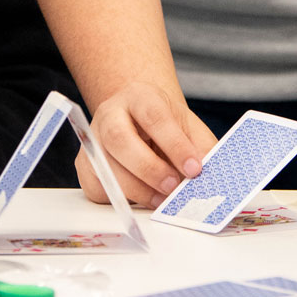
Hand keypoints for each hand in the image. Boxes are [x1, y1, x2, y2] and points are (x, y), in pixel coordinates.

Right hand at [73, 81, 215, 207]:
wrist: (137, 121)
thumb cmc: (164, 125)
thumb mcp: (186, 126)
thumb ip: (200, 147)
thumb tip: (212, 175)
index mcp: (138, 96)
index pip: (154, 116)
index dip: (175, 144)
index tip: (195, 168)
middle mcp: (110, 113)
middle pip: (120, 139)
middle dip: (150, 168)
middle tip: (174, 187)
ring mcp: (93, 139)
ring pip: (107, 168)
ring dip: (138, 190)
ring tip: (163, 200)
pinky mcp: (84, 166)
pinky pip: (100, 188)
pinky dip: (123, 199)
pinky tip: (144, 199)